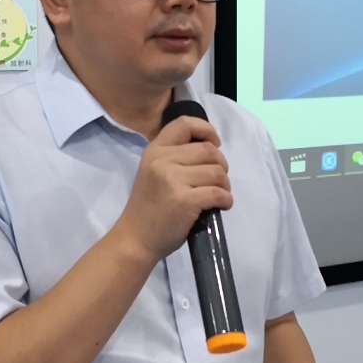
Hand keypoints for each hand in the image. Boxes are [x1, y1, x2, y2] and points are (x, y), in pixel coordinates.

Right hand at [113, 116, 231, 262]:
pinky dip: (226, 199)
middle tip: (218, 180)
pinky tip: (221, 205)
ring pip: (217, 172)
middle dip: (221, 165)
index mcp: (155, 151)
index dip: (206, 130)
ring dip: (225, 185)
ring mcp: (173, 180)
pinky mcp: (185, 200)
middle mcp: (162, 160)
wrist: (136, 238)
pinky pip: (218, 192)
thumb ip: (175, 157)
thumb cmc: (149, 207)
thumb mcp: (154, 172)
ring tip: (218, 195)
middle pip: (208, 150)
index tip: (214, 144)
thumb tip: (211, 148)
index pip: (184, 124)